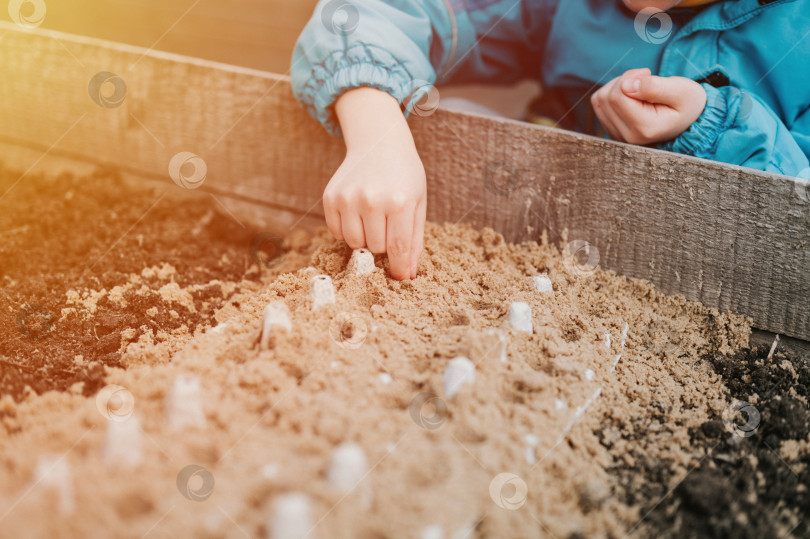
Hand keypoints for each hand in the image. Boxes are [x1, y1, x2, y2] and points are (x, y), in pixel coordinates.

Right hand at [326, 88, 426, 279]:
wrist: (378, 141)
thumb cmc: (404, 174)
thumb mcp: (418, 203)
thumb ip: (414, 240)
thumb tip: (407, 275)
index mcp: (399, 201)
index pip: (397, 248)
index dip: (398, 267)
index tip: (399, 278)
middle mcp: (371, 200)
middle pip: (376, 248)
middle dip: (384, 244)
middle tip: (389, 224)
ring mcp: (348, 198)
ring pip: (355, 244)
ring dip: (365, 239)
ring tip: (374, 218)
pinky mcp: (331, 197)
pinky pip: (338, 232)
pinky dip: (348, 230)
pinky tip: (358, 212)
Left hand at [591, 68, 706, 144]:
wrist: (688, 120)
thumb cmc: (687, 103)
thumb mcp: (681, 91)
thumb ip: (655, 87)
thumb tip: (625, 85)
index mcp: (644, 129)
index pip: (618, 96)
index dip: (631, 77)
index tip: (649, 75)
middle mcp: (626, 137)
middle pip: (606, 97)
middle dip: (624, 80)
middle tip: (645, 80)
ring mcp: (617, 136)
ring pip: (600, 100)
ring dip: (617, 86)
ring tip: (639, 89)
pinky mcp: (611, 131)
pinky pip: (599, 105)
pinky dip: (612, 94)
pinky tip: (631, 96)